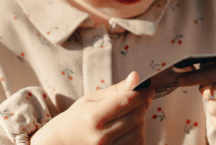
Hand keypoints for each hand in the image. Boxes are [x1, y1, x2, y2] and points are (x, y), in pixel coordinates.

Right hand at [31, 71, 153, 144]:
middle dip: (143, 105)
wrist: (65, 140)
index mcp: (93, 117)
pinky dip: (138, 135)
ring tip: (134, 113)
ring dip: (141, 121)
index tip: (149, 88)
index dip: (142, 93)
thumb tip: (136, 76)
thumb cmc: (81, 115)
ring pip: (139, 133)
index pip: (127, 102)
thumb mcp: (94, 98)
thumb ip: (117, 89)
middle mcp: (100, 137)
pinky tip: (131, 127)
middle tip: (143, 98)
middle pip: (135, 117)